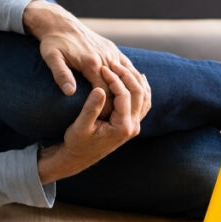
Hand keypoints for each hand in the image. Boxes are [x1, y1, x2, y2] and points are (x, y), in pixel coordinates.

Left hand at [23, 0, 143, 114]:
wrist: (60, 22)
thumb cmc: (52, 42)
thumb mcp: (51, 58)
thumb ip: (61, 75)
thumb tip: (70, 92)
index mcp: (91, 63)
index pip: (105, 93)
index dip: (106, 110)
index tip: (104, 124)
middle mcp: (105, 57)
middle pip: (119, 87)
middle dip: (119, 105)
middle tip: (116, 121)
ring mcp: (111, 52)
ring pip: (128, 76)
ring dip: (128, 92)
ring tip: (125, 110)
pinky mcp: (112, 48)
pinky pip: (127, 66)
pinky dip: (131, 79)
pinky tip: (130, 91)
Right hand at [37, 63, 150, 183]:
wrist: (78, 157)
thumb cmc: (76, 142)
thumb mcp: (80, 126)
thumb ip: (91, 109)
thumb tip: (100, 89)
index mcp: (122, 127)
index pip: (124, 95)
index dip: (114, 79)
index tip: (102, 68)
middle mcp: (133, 127)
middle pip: (139, 94)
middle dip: (126, 76)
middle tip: (113, 64)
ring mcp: (134, 126)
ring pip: (144, 97)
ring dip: (135, 80)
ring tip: (122, 67)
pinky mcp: (132, 124)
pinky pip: (143, 103)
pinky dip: (141, 89)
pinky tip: (135, 78)